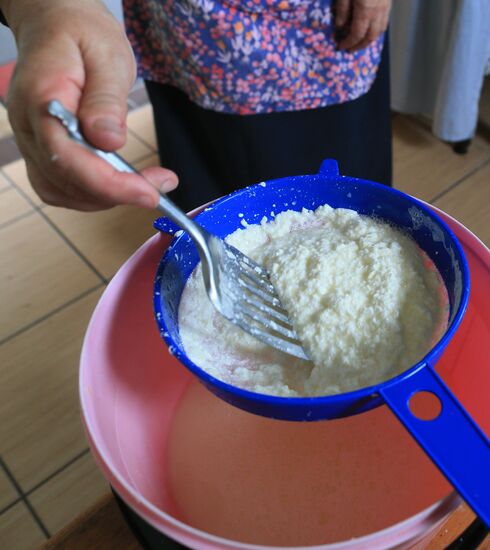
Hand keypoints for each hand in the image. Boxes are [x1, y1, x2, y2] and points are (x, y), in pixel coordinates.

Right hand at [4, 0, 177, 210]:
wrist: (56, 23)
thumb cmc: (82, 34)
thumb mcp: (108, 56)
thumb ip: (107, 101)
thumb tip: (110, 141)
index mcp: (43, 99)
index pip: (69, 158)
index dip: (111, 184)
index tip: (149, 193)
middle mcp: (29, 127)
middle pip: (66, 181)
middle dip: (116, 193)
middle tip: (158, 187)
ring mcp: (32, 140)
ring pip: (62, 191)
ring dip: (104, 198)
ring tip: (143, 185)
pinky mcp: (41, 149)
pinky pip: (60, 186)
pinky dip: (90, 194)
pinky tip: (118, 184)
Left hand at [334, 0, 390, 52]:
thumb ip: (342, 9)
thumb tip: (339, 26)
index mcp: (366, 10)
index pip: (357, 34)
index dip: (348, 43)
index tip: (341, 46)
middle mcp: (378, 11)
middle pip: (371, 36)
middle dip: (360, 46)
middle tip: (351, 49)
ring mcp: (386, 5)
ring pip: (381, 28)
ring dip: (370, 38)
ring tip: (361, 40)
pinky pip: (385, 18)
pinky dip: (377, 27)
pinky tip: (370, 25)